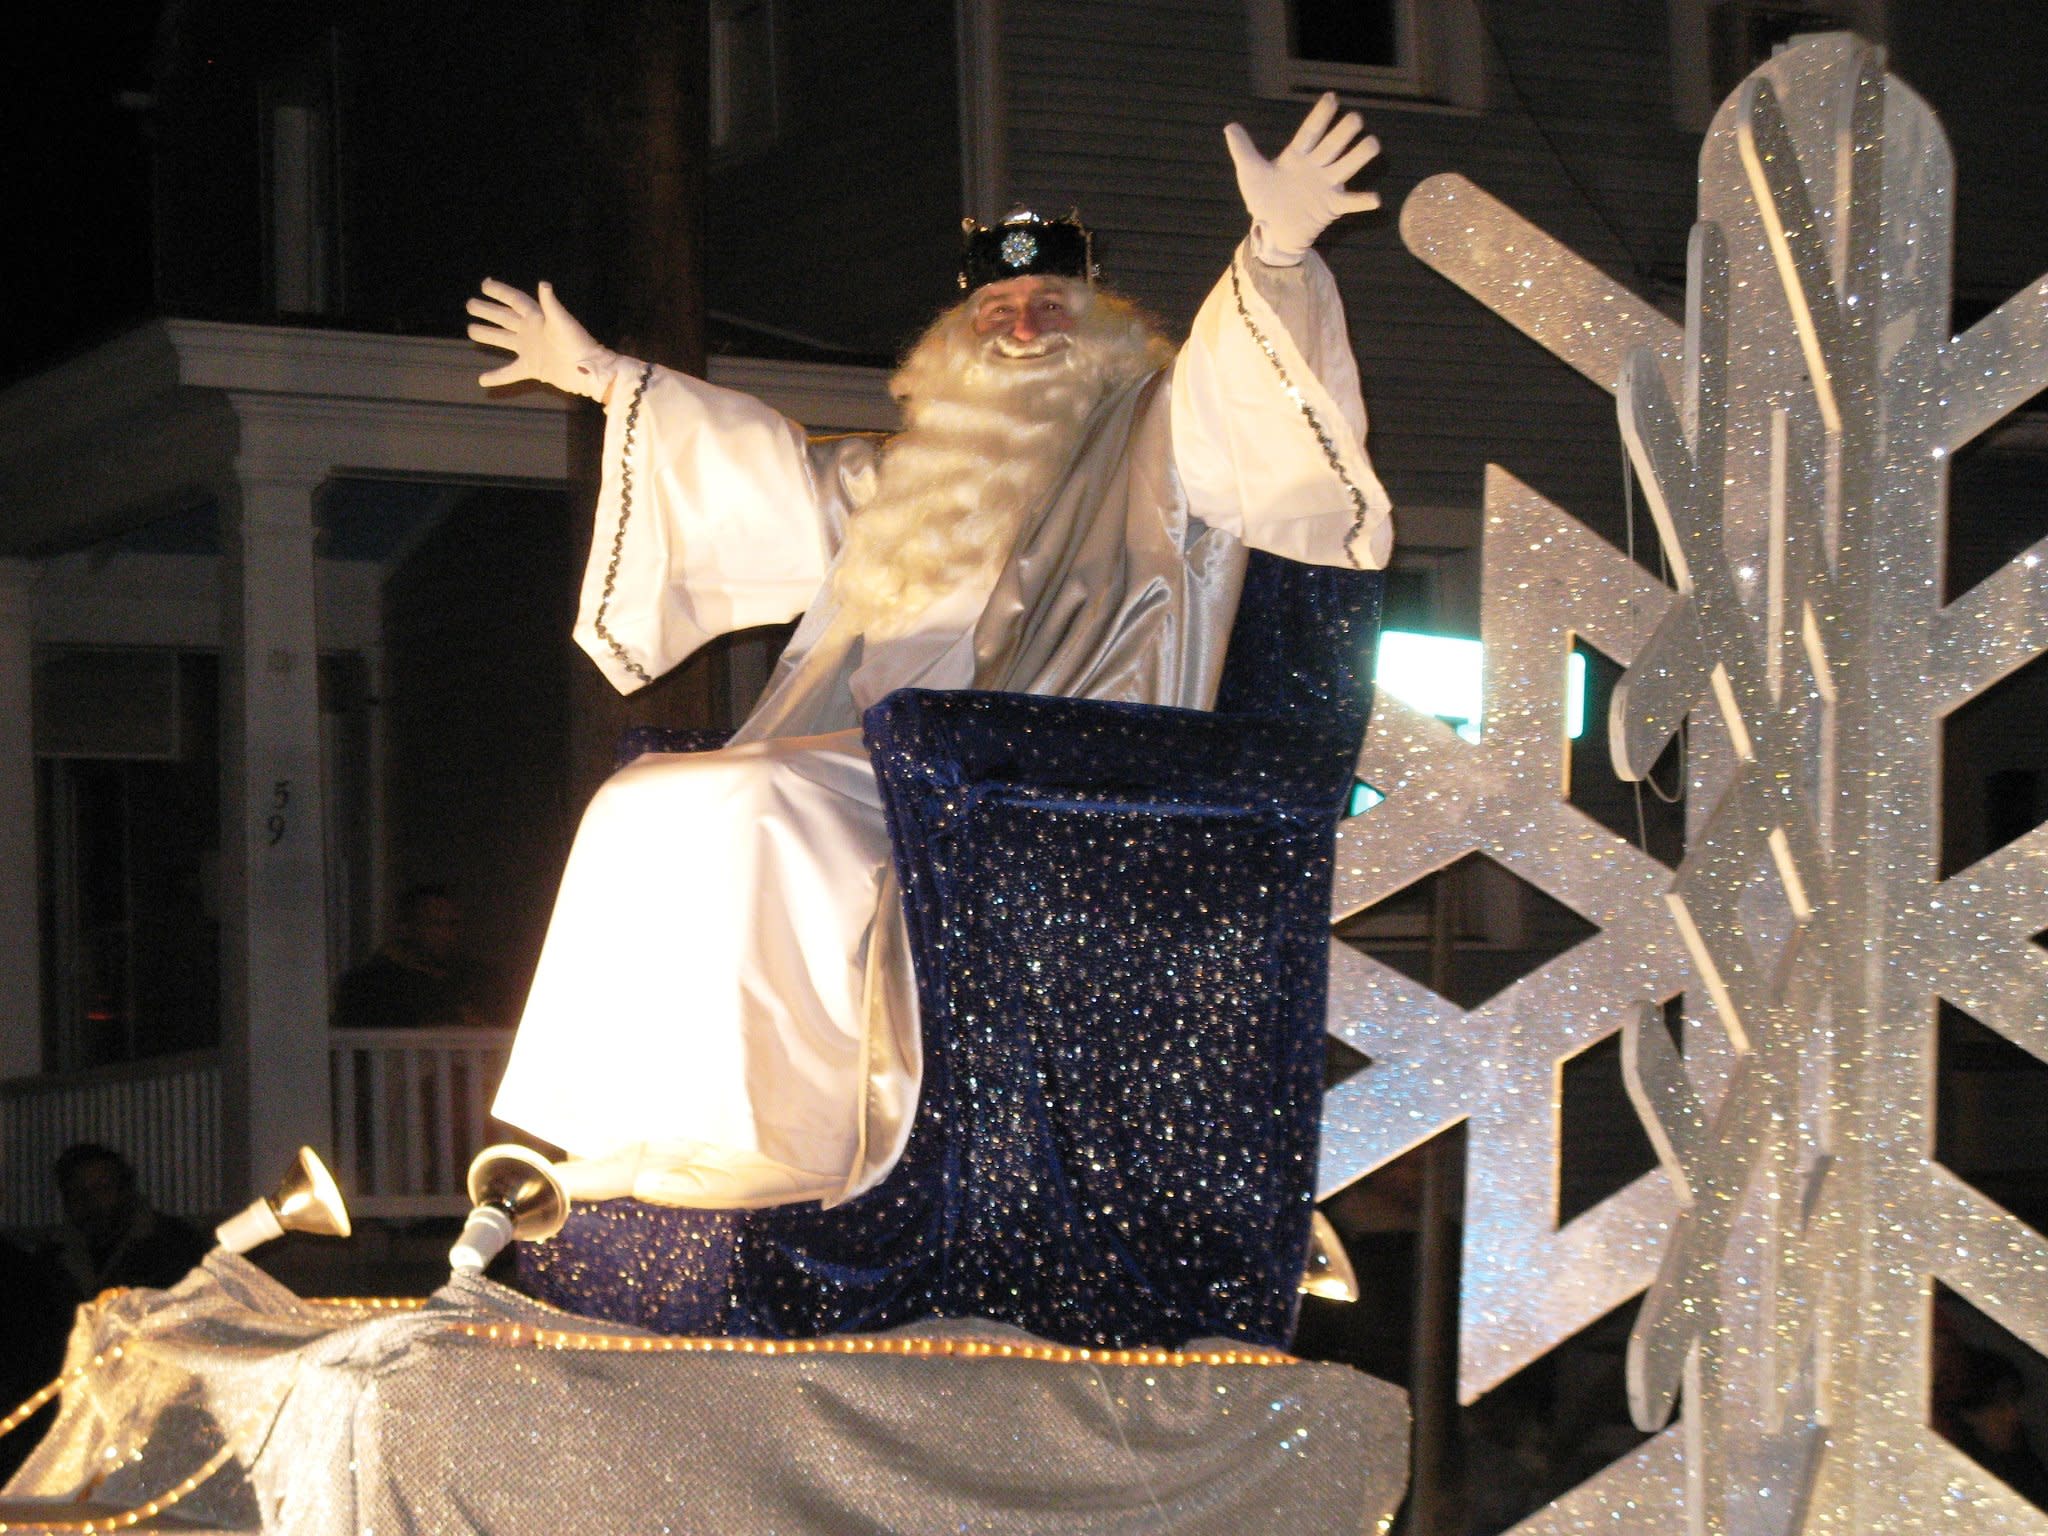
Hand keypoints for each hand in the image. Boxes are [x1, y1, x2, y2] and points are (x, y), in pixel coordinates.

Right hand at [466, 278, 613, 398]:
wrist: (588, 370)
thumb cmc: (577, 343)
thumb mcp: (563, 322)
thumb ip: (551, 304)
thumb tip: (543, 284)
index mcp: (538, 318)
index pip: (515, 301)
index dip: (500, 292)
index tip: (484, 285)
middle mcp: (531, 331)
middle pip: (504, 318)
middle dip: (488, 311)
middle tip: (470, 305)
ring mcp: (531, 350)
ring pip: (503, 340)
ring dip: (487, 335)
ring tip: (470, 330)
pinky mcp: (533, 368)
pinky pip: (511, 372)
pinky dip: (498, 376)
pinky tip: (482, 380)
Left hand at [1223, 93, 1380, 264]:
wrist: (1270, 232)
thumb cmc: (1263, 200)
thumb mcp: (1250, 173)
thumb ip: (1243, 150)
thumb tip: (1230, 127)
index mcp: (1297, 156)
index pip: (1311, 131)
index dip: (1321, 116)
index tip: (1332, 98)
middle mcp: (1316, 167)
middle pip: (1333, 145)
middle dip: (1344, 132)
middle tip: (1356, 118)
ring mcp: (1326, 186)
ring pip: (1346, 166)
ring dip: (1360, 156)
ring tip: (1373, 144)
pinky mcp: (1331, 207)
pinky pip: (1350, 203)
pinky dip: (1362, 201)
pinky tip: (1375, 199)